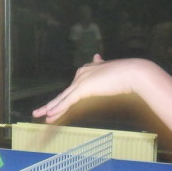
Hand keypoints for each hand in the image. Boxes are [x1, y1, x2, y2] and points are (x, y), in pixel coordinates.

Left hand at [32, 56, 157, 122]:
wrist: (132, 72)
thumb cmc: (125, 72)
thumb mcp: (109, 69)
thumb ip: (101, 64)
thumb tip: (96, 55)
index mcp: (87, 70)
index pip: (72, 88)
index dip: (63, 99)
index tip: (55, 106)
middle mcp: (81, 74)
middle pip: (64, 93)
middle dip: (51, 104)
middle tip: (40, 112)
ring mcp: (81, 80)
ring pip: (62, 98)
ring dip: (50, 108)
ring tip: (39, 115)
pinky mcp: (83, 88)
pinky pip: (67, 101)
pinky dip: (58, 108)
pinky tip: (50, 115)